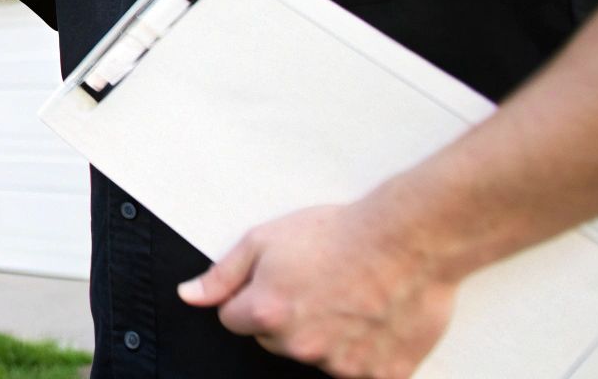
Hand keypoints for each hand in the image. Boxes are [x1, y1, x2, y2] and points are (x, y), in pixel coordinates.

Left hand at [177, 203, 458, 378]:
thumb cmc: (340, 234)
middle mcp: (302, 346)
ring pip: (318, 355)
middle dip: (288, 318)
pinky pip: (360, 369)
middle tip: (319, 284)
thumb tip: (189, 295)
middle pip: (275, 340)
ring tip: (351, 297)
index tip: (279, 280)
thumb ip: (222, 275)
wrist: (409, 240)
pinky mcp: (381, 375)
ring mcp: (343, 365)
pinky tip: (374, 319)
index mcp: (268, 314)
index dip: (253, 297)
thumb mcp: (264, 239)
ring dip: (328, 335)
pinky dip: (365, 350)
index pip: (235, 320)